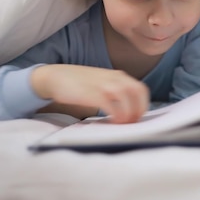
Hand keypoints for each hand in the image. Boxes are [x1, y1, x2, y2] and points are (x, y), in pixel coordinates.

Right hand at [31, 64, 149, 123]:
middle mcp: (115, 78)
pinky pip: (112, 106)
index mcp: (118, 76)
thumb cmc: (79, 84)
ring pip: (128, 99)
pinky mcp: (93, 94)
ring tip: (122, 124)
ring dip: (129, 114)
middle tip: (133, 123)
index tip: (138, 117)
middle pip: (138, 93)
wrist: (56, 76)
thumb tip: (127, 111)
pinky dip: (116, 115)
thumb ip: (114, 92)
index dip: (143, 104)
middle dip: (139, 110)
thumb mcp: (101, 83)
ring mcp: (104, 85)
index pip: (141, 89)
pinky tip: (112, 121)